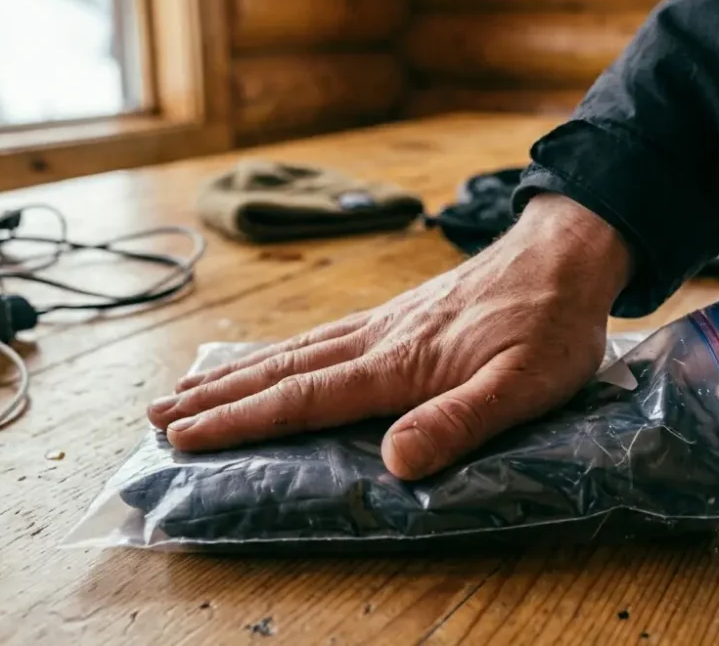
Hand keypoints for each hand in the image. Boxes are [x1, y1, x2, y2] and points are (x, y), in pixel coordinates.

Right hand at [147, 193, 631, 478]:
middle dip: (216, 397)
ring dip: (236, 374)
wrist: (562, 256)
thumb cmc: (548, 326)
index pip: (303, 397)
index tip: (185, 437)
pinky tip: (271, 359)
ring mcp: (382, 321)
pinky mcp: (396, 315)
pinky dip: (278, 353)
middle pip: (280, 370)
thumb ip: (458, 421)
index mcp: (397, 363)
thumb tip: (392, 463)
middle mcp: (375, 338)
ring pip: (293, 350)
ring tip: (187, 389)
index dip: (241, 420)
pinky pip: (319, 336)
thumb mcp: (522, 385)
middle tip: (155, 416)